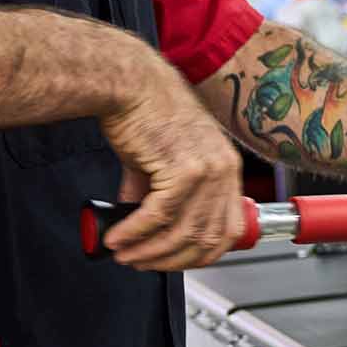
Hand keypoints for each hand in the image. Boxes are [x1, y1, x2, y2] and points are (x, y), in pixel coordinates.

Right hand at [99, 72, 245, 270]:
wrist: (131, 83)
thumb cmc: (147, 114)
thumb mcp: (164, 159)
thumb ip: (160, 194)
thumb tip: (145, 225)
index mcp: (228, 170)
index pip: (229, 230)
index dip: (201, 254)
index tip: (175, 261)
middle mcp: (225, 172)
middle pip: (206, 238)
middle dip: (172, 260)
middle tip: (142, 263)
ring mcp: (208, 171)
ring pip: (182, 232)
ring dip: (149, 250)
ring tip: (124, 254)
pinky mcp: (183, 169)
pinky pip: (159, 216)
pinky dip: (135, 233)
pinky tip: (117, 238)